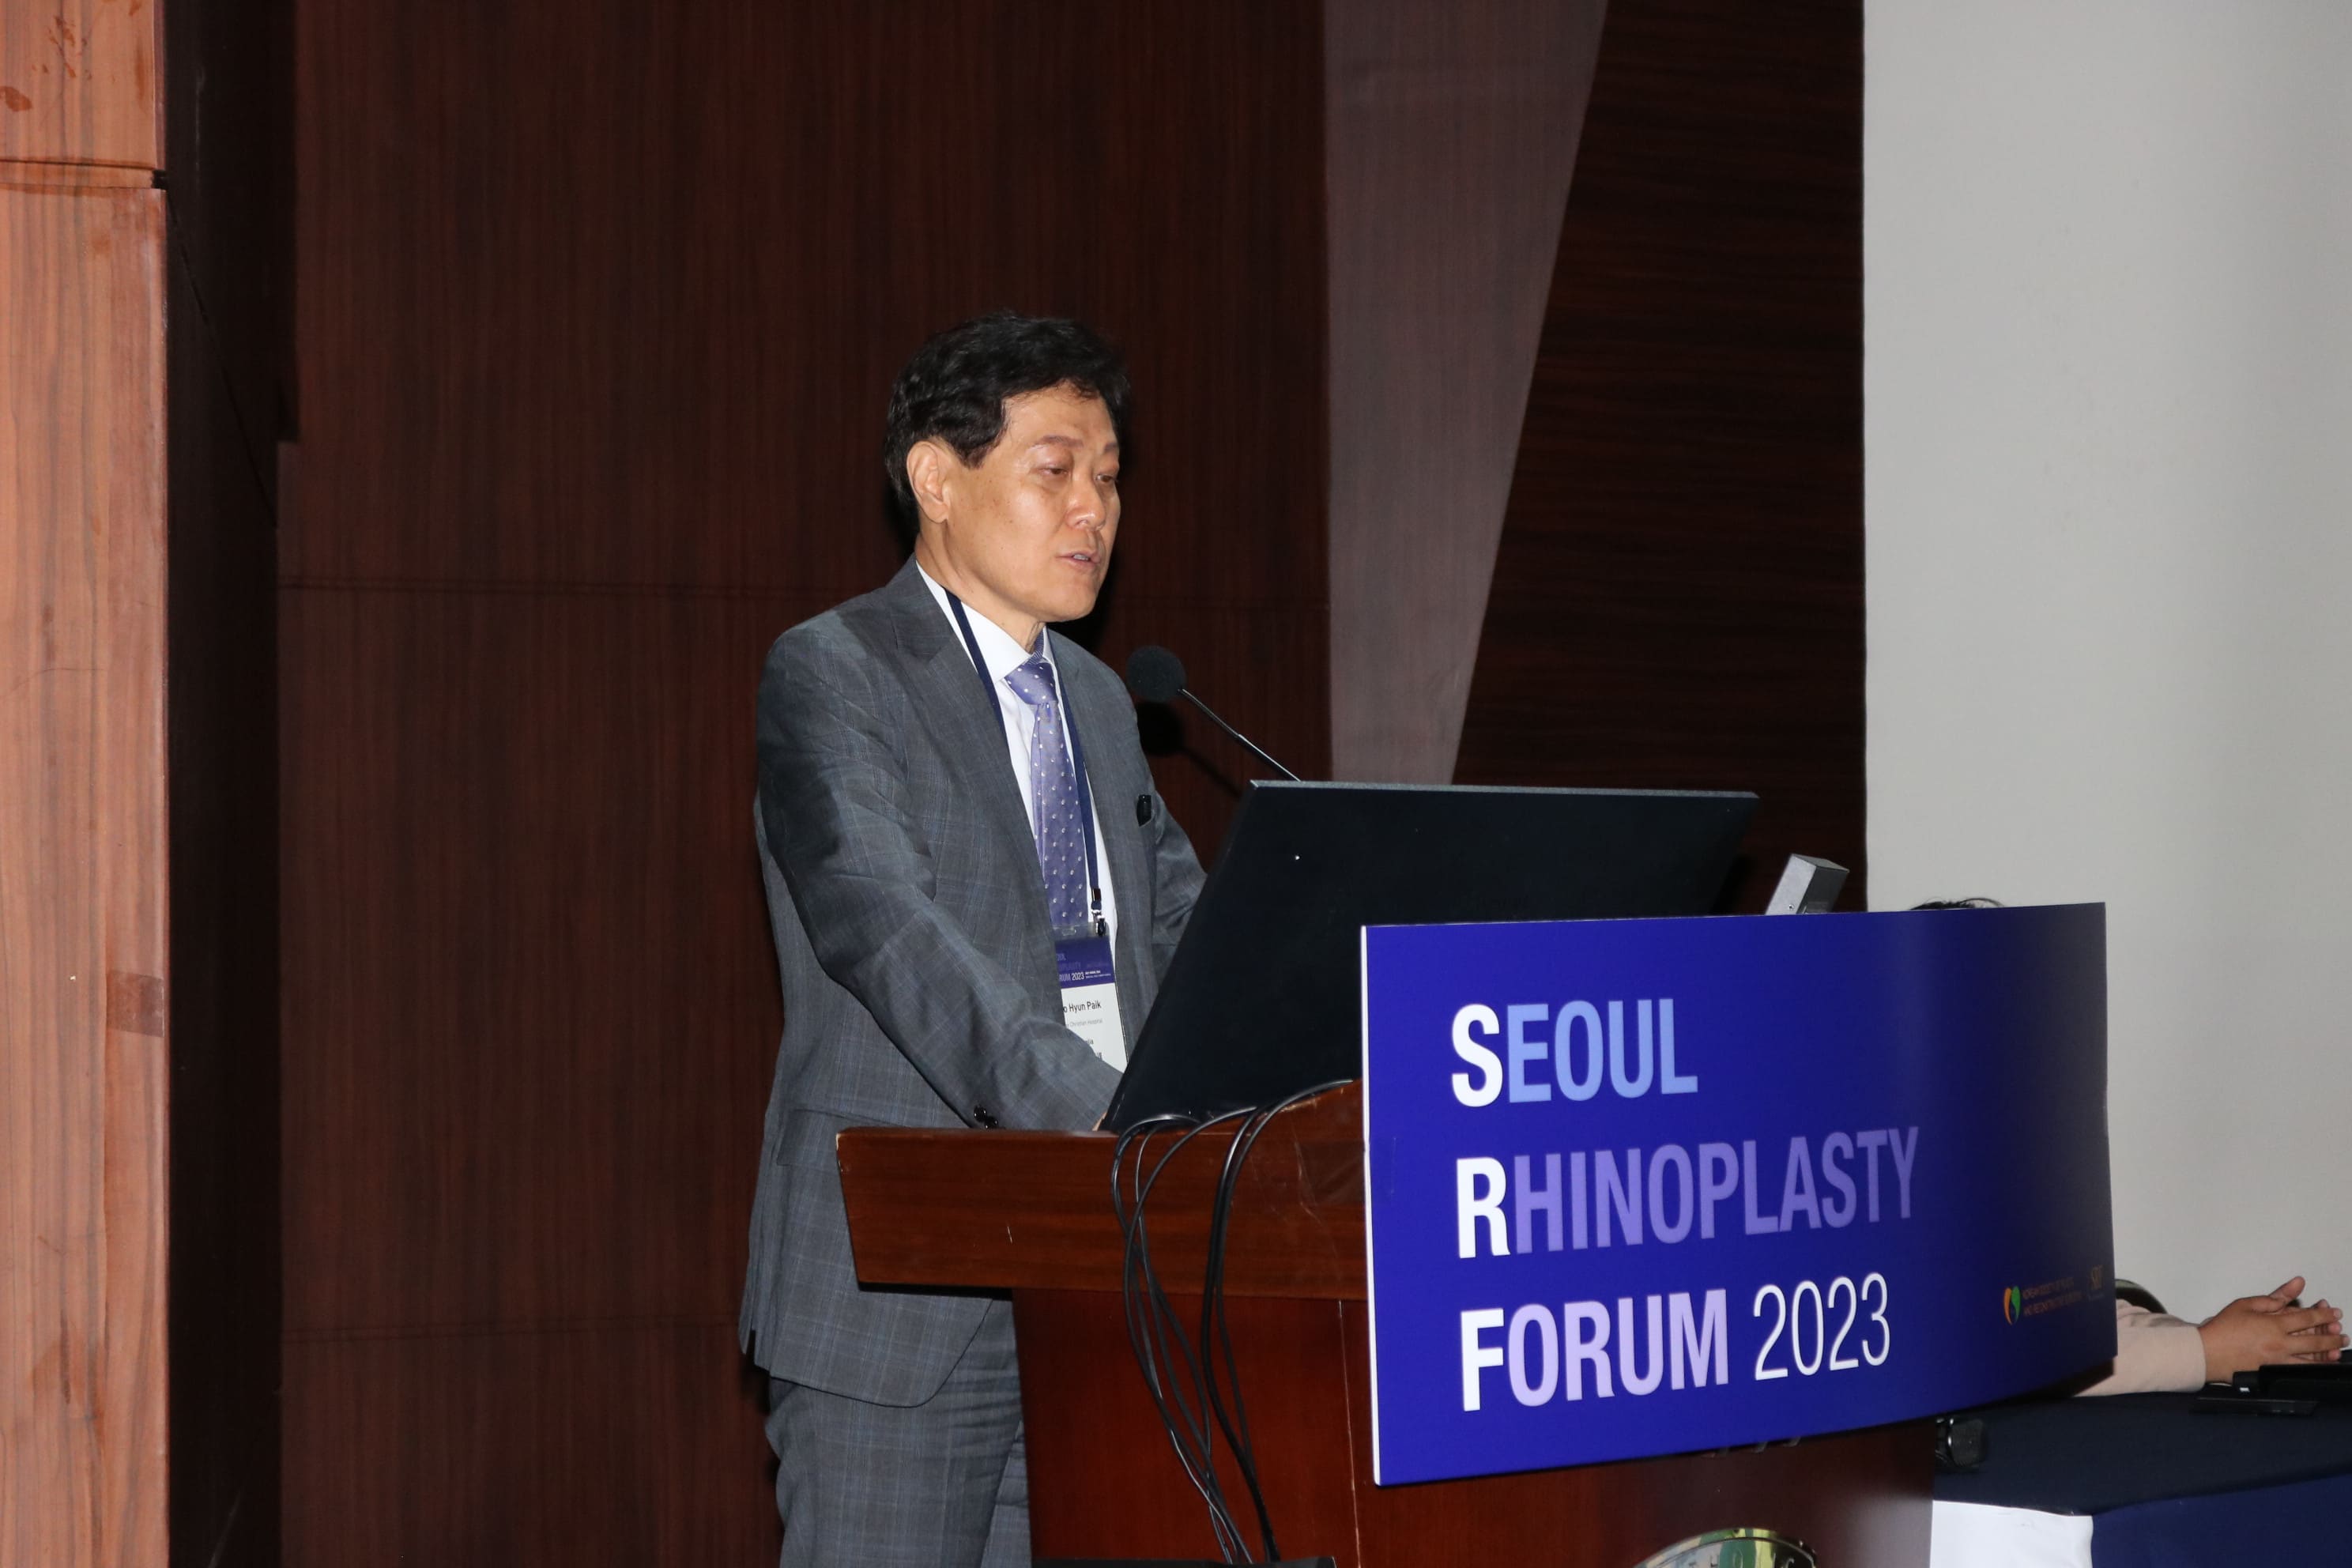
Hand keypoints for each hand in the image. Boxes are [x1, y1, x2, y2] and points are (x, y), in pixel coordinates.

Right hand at [2199, 1276, 2347, 1381]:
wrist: (2209, 1353)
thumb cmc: (2224, 1328)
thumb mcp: (2247, 1304)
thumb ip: (2275, 1296)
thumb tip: (2296, 1284)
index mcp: (2274, 1325)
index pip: (2307, 1317)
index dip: (2324, 1314)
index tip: (2334, 1312)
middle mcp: (2280, 1344)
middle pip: (2315, 1340)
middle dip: (2332, 1335)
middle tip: (2341, 1332)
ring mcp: (2279, 1361)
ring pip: (2312, 1359)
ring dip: (2328, 1353)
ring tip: (2338, 1349)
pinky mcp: (2274, 1372)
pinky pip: (2301, 1371)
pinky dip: (2315, 1367)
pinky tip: (2322, 1363)